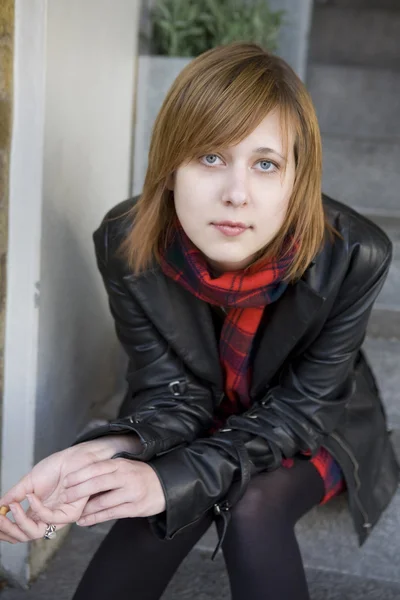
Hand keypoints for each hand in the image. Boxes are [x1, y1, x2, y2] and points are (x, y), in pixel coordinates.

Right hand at [0, 435, 139, 542]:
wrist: (74, 457)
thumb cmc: (56, 468)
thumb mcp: (29, 482)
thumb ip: (14, 496)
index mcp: (36, 512)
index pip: (18, 530)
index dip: (4, 529)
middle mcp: (47, 518)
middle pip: (24, 536)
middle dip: (8, 529)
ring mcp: (58, 518)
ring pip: (35, 533)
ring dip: (19, 521)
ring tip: (11, 507)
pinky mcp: (70, 514)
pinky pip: (49, 519)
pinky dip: (37, 509)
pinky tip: (31, 496)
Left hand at [27, 459, 165, 526]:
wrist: (165, 485)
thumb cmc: (139, 476)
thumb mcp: (125, 467)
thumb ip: (107, 472)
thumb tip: (80, 478)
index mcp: (121, 464)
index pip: (96, 467)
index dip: (79, 475)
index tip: (65, 481)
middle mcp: (126, 477)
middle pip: (97, 483)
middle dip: (78, 492)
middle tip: (64, 498)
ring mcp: (131, 493)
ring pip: (103, 502)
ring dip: (85, 509)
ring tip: (72, 514)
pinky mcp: (135, 508)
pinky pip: (111, 514)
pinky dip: (95, 518)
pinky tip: (84, 521)